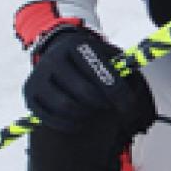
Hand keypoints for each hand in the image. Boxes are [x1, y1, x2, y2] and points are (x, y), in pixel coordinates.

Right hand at [24, 24, 155, 136]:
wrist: (57, 51)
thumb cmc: (92, 59)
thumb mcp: (108, 55)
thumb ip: (126, 70)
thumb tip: (141, 95)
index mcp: (77, 45)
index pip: (103, 76)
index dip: (120, 96)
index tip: (130, 108)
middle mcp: (54, 58)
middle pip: (86, 94)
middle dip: (104, 106)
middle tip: (110, 108)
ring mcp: (38, 76)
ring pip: (67, 108)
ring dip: (87, 116)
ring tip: (93, 112)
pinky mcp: (29, 93)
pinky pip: (50, 119)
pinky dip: (69, 124)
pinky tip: (79, 119)